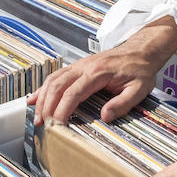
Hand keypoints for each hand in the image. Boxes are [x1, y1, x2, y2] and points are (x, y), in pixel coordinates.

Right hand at [31, 23, 176, 125]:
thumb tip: (105, 116)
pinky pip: (56, 76)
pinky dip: (44, 88)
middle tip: (42, 124)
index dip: (62, 110)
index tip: (57, 125)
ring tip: (37, 117)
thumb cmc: (140, 70)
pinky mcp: (77, 66)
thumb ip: (123, 103)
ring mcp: (79, 65)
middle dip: (47, 106)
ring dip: (42, 98)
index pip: (73, 93)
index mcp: (98, 72)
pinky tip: (35, 99)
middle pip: (57, 86)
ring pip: (53, 79)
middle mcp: (84, 66)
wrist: (141, 51)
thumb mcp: (139, 90)